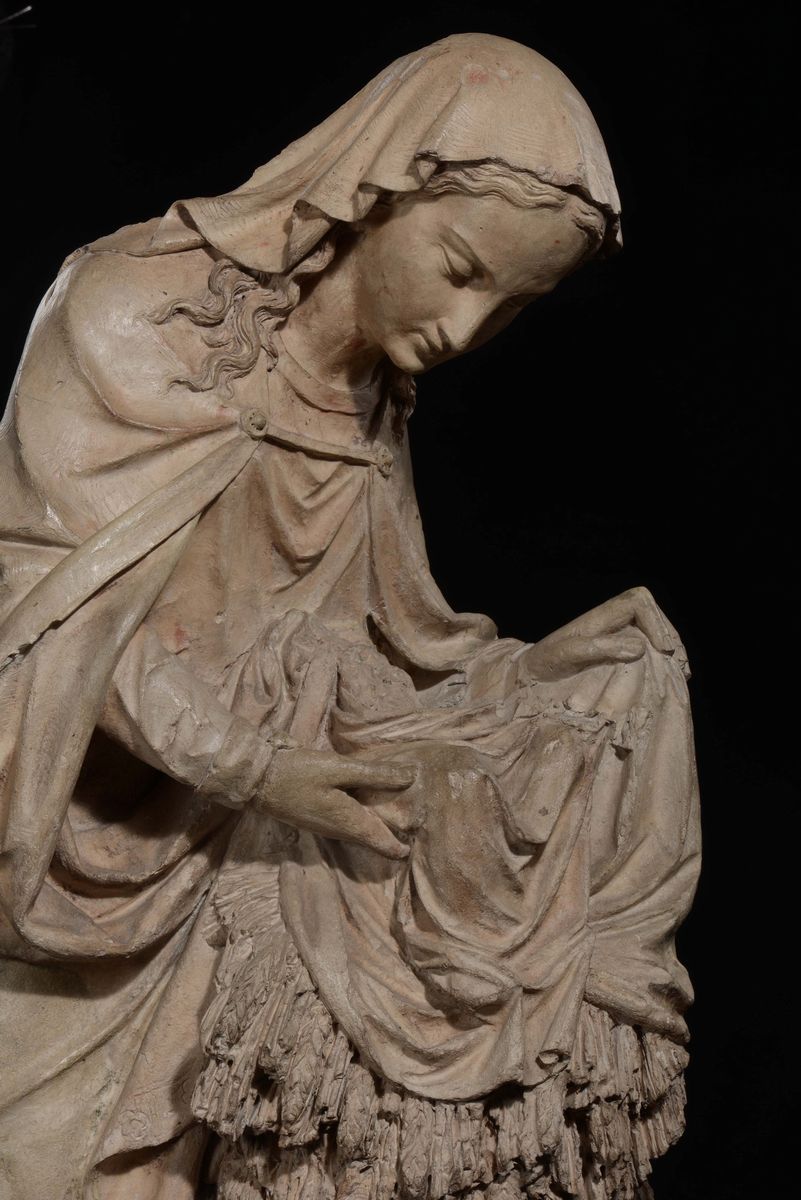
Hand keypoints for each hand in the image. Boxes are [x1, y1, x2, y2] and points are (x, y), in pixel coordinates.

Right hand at [253, 747, 416, 858]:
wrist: (257, 781)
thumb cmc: (299, 774)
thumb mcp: (339, 769)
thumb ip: (375, 775)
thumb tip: (411, 777)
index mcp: (351, 824)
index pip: (386, 847)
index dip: (405, 847)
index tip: (423, 835)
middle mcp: (340, 832)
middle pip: (375, 840)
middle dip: (395, 832)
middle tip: (417, 816)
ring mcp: (327, 827)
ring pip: (361, 830)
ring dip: (379, 822)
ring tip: (399, 805)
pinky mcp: (317, 818)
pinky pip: (348, 822)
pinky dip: (363, 813)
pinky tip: (366, 797)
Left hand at [519, 586, 685, 682]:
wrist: (528, 675)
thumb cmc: (544, 661)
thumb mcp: (566, 654)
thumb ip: (599, 648)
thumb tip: (640, 648)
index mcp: (600, 616)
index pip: (637, 601)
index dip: (656, 620)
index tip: (662, 648)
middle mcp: (610, 623)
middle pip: (649, 616)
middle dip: (666, 635)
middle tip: (679, 663)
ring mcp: (614, 638)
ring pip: (649, 634)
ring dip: (665, 649)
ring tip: (678, 669)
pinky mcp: (615, 654)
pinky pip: (643, 651)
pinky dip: (657, 662)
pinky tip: (665, 676)